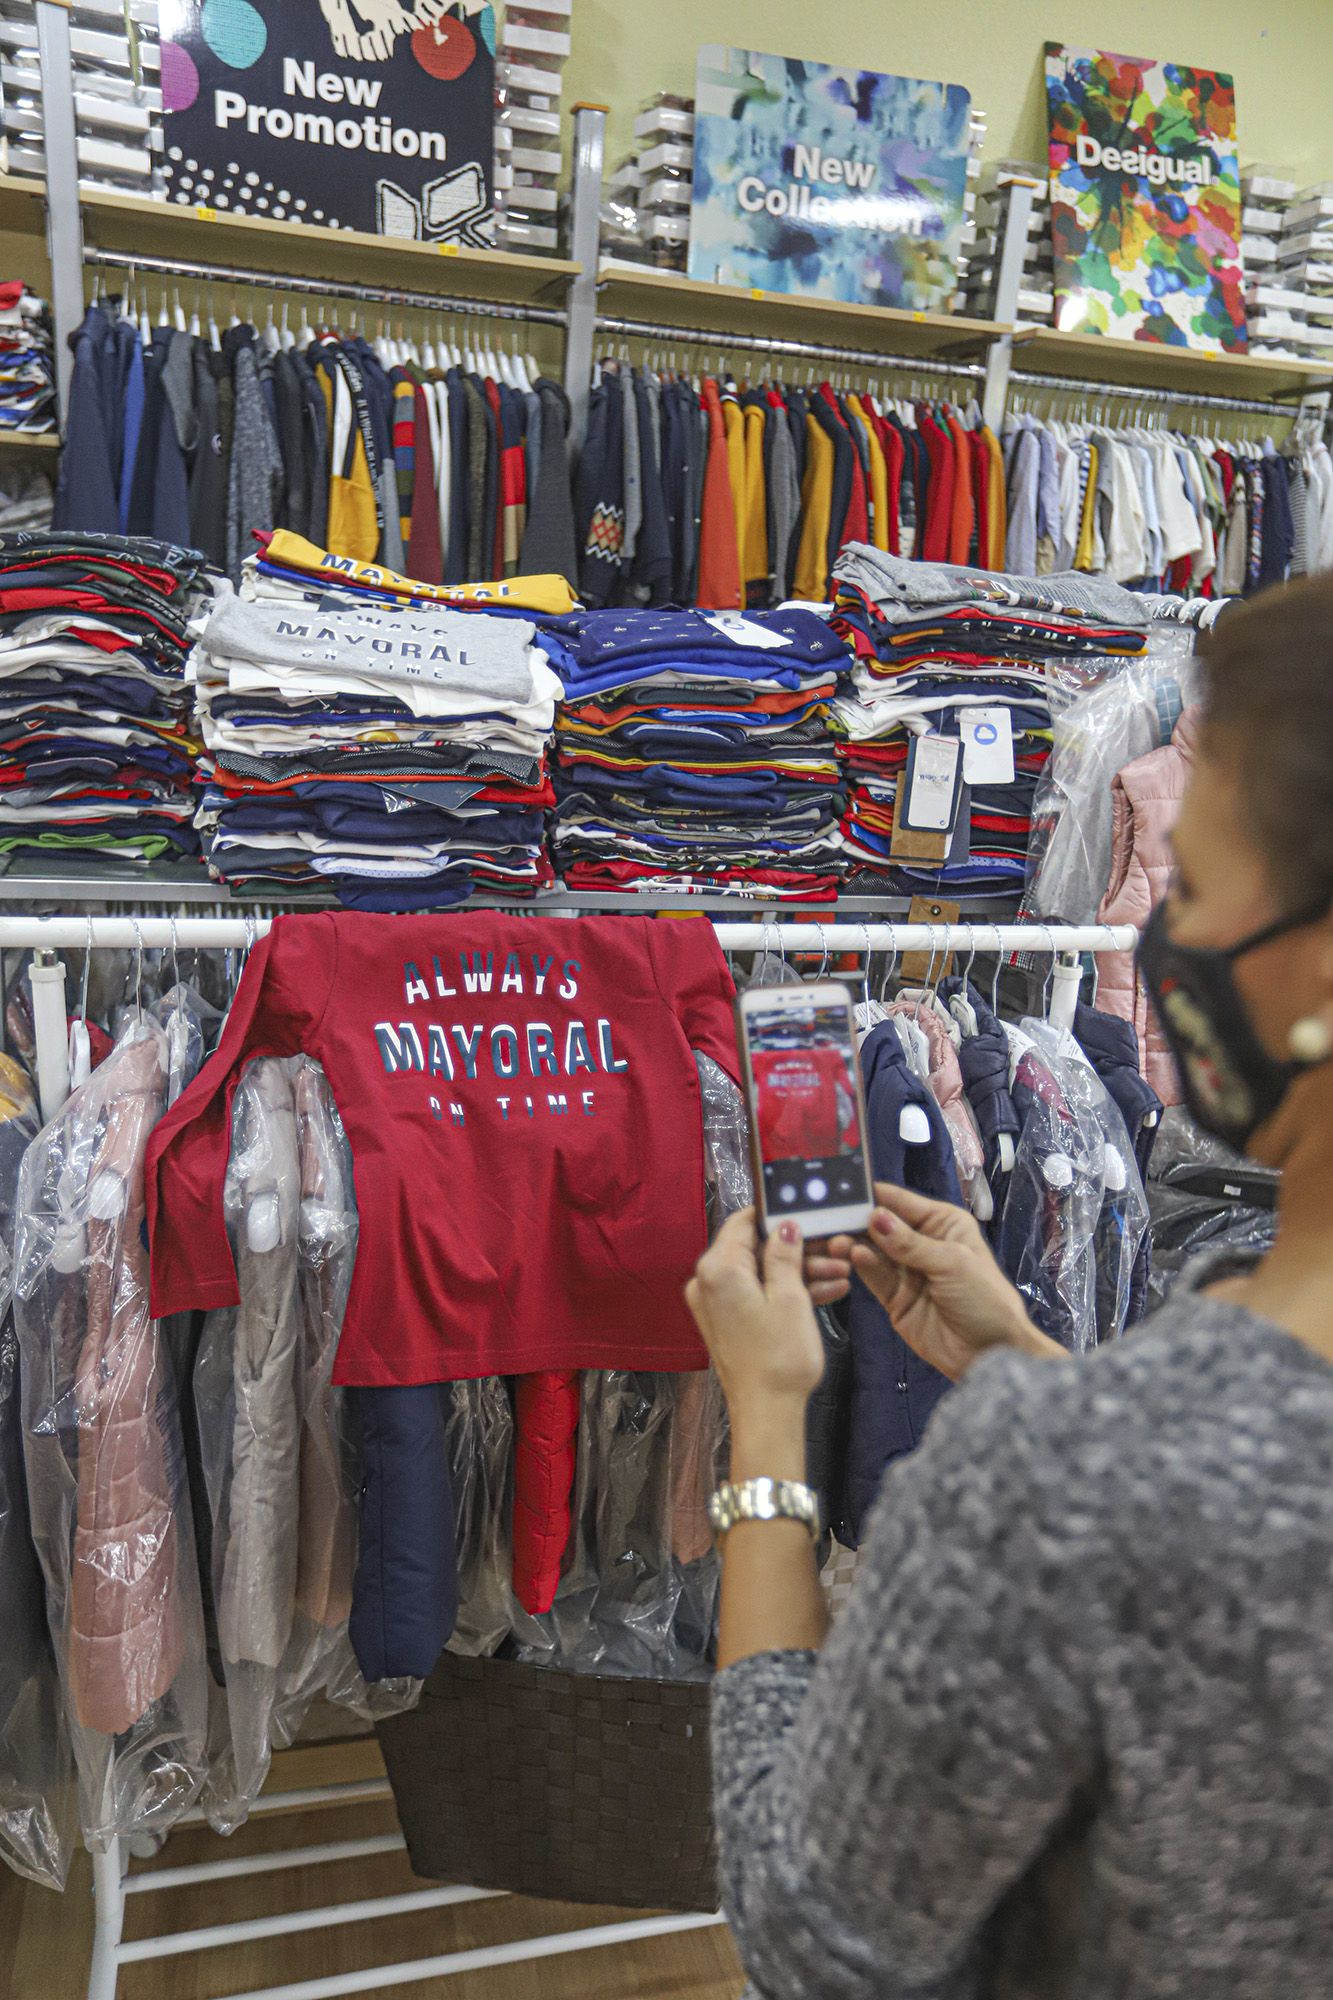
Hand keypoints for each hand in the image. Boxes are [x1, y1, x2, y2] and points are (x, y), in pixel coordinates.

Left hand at [686, 1208, 824, 1416]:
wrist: (767, 1414)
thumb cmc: (778, 1359)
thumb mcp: (790, 1297)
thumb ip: (784, 1254)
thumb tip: (784, 1226)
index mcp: (718, 1269)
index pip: (743, 1222)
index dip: (776, 1215)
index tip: (805, 1213)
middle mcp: (708, 1283)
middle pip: (754, 1248)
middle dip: (797, 1249)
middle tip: (833, 1249)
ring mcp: (716, 1304)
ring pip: (761, 1273)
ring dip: (799, 1272)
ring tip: (840, 1273)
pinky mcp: (728, 1322)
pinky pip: (757, 1294)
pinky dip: (786, 1292)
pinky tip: (826, 1292)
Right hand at [808, 1182, 1059, 1381]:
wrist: (991, 1353)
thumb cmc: (984, 1299)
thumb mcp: (952, 1263)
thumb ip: (910, 1242)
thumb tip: (875, 1217)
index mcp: (941, 1223)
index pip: (900, 1202)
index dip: (873, 1196)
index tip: (842, 1191)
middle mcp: (921, 1241)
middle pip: (881, 1225)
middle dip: (856, 1220)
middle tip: (829, 1218)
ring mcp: (905, 1270)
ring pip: (872, 1250)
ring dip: (854, 1243)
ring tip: (836, 1241)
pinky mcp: (893, 1296)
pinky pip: (873, 1275)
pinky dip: (861, 1265)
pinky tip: (852, 1256)